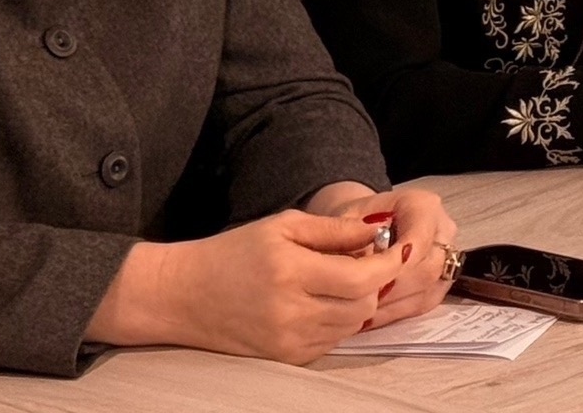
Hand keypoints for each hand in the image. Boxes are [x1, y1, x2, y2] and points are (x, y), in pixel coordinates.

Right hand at [87, 209, 398, 362]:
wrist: (185, 295)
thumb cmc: (235, 252)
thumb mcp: (282, 226)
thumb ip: (334, 230)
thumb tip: (377, 232)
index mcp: (291, 272)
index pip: (361, 278)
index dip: (388, 264)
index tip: (398, 248)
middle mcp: (291, 312)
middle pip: (362, 306)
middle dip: (374, 283)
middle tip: (364, 261)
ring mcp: (287, 340)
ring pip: (350, 326)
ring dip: (357, 303)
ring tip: (341, 280)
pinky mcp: (284, 357)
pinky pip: (330, 341)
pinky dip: (337, 322)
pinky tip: (321, 302)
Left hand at [309, 182, 456, 328]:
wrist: (363, 224)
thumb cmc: (354, 219)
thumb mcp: (345, 219)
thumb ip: (353, 237)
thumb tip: (360, 262)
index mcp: (423, 206)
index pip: (420, 239)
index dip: (397, 263)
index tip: (368, 278)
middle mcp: (443, 230)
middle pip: (429, 269)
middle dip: (393, 289)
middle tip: (359, 301)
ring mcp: (446, 257)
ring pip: (429, 291)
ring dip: (393, 305)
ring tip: (360, 312)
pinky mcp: (440, 282)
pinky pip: (425, 303)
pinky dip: (397, 313)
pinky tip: (371, 316)